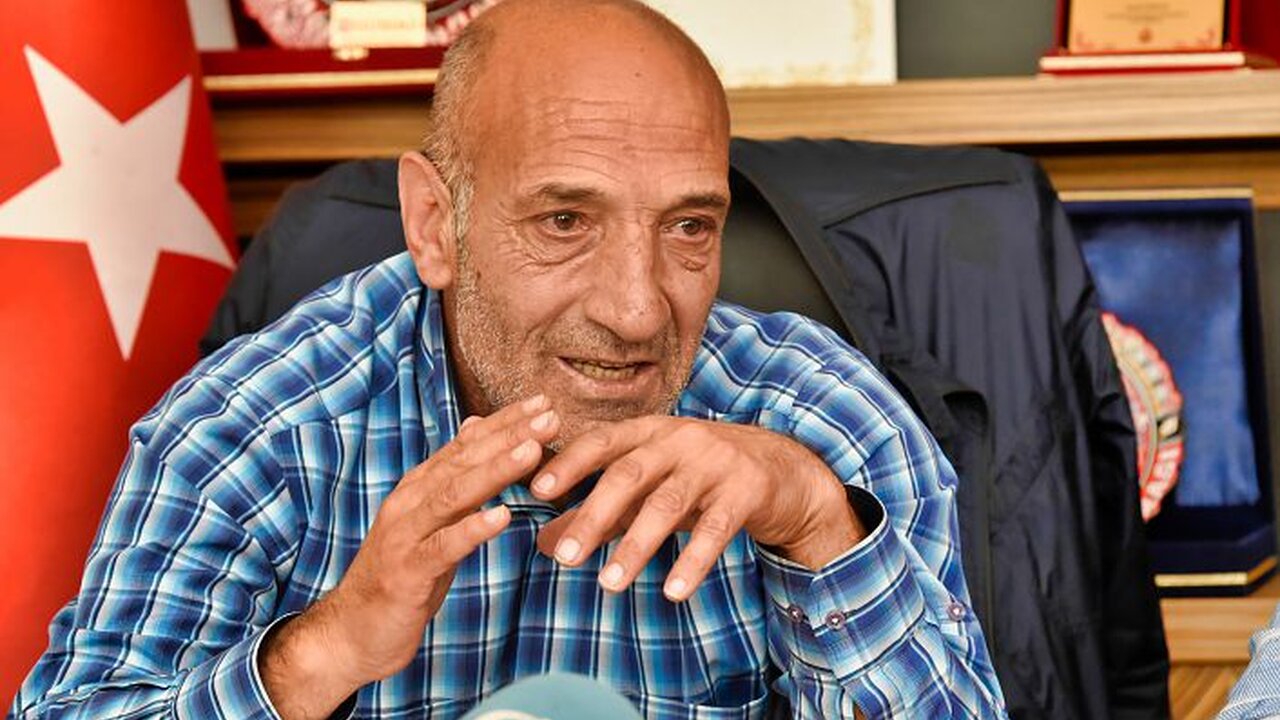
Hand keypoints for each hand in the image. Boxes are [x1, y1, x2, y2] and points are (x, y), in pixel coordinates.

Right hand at [260, 395, 559, 719]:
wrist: (352, 631)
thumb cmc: (401, 573)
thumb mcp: (430, 519)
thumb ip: (453, 476)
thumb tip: (476, 426)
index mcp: (418, 487)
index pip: (465, 444)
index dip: (504, 421)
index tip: (543, 402)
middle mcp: (409, 502)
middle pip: (464, 461)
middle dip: (509, 436)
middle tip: (550, 416)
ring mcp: (405, 535)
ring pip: (454, 495)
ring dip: (495, 471)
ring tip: (532, 452)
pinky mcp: (407, 572)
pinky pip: (443, 546)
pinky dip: (472, 529)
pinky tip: (503, 517)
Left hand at [530, 416, 862, 600]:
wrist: (781, 472)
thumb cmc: (699, 479)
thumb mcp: (649, 490)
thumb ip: (600, 513)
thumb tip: (544, 544)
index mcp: (650, 432)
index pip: (602, 442)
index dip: (570, 464)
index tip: (536, 490)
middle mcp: (679, 439)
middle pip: (629, 474)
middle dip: (594, 515)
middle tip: (566, 557)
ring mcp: (715, 462)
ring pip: (668, 504)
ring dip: (637, 545)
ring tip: (610, 584)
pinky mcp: (747, 490)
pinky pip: (716, 529)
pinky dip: (693, 561)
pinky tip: (673, 591)